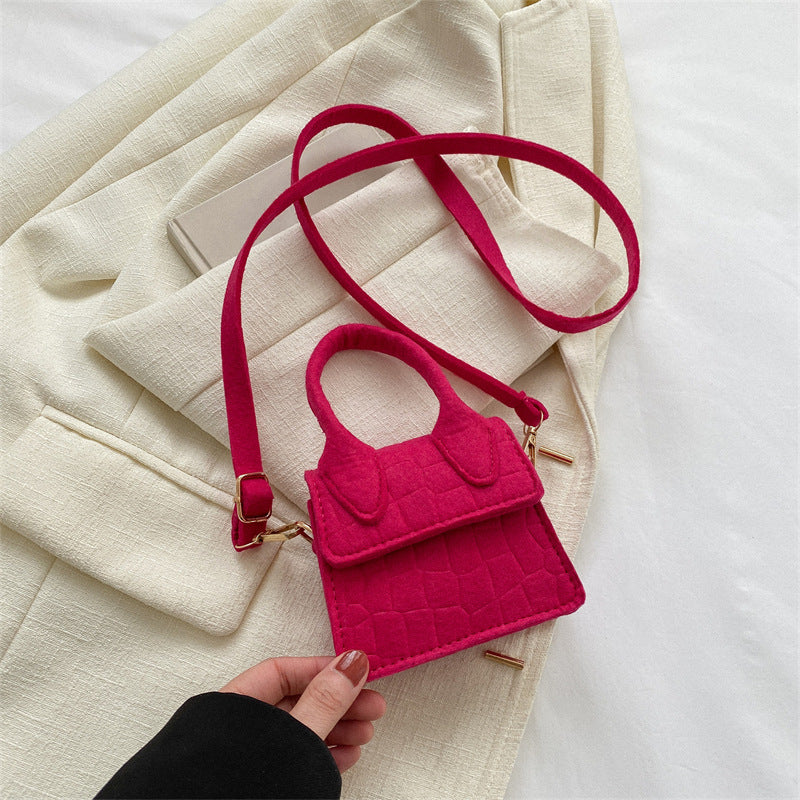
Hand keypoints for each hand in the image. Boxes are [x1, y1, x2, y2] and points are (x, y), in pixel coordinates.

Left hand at [220, 652, 384, 772]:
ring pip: (300, 732)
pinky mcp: (264, 785)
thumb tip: (350, 663)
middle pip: (296, 701)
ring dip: (338, 728)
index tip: (357, 671)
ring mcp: (251, 760)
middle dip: (338, 701)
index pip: (283, 673)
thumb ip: (325, 700)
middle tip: (372, 704)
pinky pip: (298, 758)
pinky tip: (346, 756)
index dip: (323, 669)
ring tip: (365, 732)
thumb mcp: (296, 736)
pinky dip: (324, 754)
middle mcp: (238, 731)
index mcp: (233, 708)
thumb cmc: (241, 791)